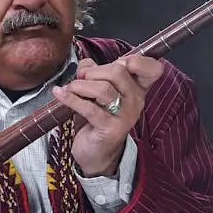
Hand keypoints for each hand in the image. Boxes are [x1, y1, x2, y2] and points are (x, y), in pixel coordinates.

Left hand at [52, 54, 164, 176]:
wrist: (96, 152)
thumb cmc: (97, 118)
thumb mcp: (98, 91)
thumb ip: (95, 72)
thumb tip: (86, 64)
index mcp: (137, 88)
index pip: (153, 69)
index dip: (138, 60)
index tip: (118, 62)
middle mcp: (136, 101)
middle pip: (118, 72)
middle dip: (93, 71)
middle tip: (81, 79)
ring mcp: (125, 115)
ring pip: (103, 89)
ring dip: (80, 85)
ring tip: (71, 89)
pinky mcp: (110, 128)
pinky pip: (89, 108)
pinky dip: (70, 98)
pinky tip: (60, 93)